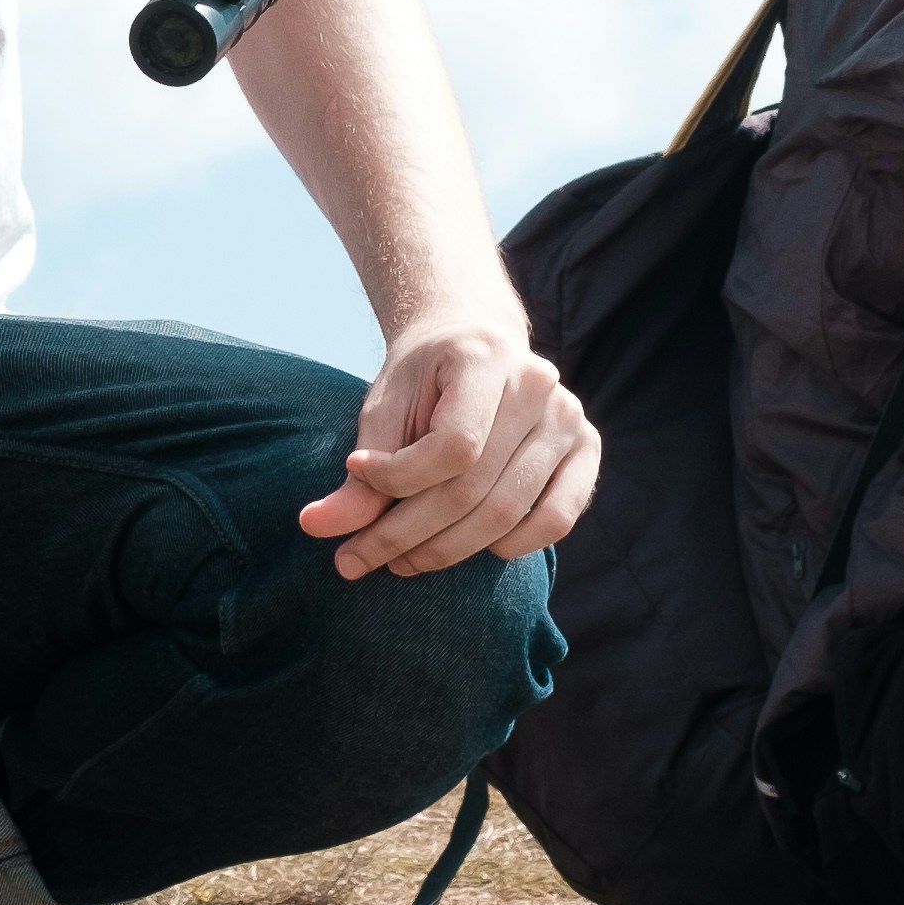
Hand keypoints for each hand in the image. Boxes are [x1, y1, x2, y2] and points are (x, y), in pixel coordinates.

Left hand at [299, 313, 599, 582]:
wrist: (474, 345)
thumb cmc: (423, 381)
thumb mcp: (383, 410)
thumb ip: (360, 472)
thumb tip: (316, 528)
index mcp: (486, 357)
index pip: (452, 447)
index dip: (397, 478)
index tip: (354, 474)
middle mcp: (540, 384)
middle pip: (473, 489)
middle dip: (406, 534)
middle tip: (357, 557)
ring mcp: (570, 418)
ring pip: (507, 513)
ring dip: (446, 551)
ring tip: (399, 559)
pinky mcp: (587, 450)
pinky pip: (555, 520)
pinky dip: (510, 547)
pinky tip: (466, 546)